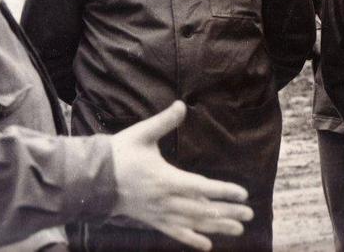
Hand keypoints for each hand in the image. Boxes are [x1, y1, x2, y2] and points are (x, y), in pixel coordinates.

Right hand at [110, 101, 253, 249]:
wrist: (93, 179)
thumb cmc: (119, 153)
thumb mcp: (142, 134)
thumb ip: (164, 121)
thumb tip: (181, 105)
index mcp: (166, 179)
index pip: (201, 187)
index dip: (223, 191)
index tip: (243, 193)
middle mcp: (166, 200)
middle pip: (203, 209)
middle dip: (228, 211)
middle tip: (249, 213)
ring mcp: (159, 213)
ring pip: (194, 223)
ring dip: (217, 227)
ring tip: (239, 228)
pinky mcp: (152, 220)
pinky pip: (175, 233)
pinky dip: (192, 239)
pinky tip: (207, 246)